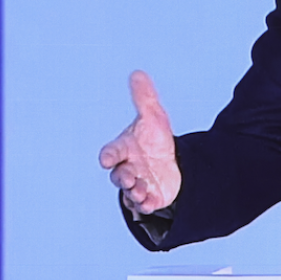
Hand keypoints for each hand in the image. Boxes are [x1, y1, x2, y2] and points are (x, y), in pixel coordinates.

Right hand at [99, 70, 181, 214]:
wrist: (174, 161)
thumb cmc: (155, 139)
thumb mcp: (154, 117)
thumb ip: (144, 98)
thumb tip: (137, 73)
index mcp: (124, 149)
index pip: (111, 152)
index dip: (109, 155)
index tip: (106, 159)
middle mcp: (127, 168)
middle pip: (118, 175)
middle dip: (123, 177)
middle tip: (131, 176)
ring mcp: (136, 184)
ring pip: (129, 192)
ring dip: (134, 192)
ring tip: (142, 190)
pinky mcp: (148, 197)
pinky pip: (142, 206)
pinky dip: (145, 206)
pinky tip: (151, 203)